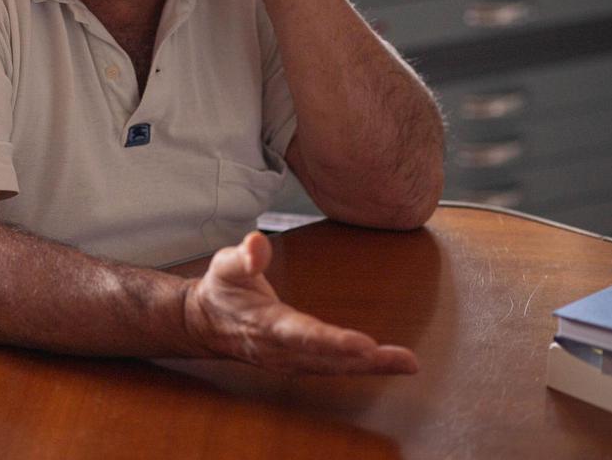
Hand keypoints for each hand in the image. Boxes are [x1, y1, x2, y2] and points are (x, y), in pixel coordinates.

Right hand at [182, 232, 418, 374]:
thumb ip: (243, 256)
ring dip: (371, 368)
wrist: (206, 323)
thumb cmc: (222, 291)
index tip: (363, 344)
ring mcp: (290, 361)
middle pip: (327, 359)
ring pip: (334, 368)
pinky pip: (333, 368)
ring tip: (406, 363)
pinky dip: (362, 368)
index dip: (332, 342)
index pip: (301, 335)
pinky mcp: (299, 363)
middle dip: (366, 361)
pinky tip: (388, 364)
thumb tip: (257, 243)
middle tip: (404, 361)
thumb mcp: (224, 266)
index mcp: (265, 325)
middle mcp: (281, 350)